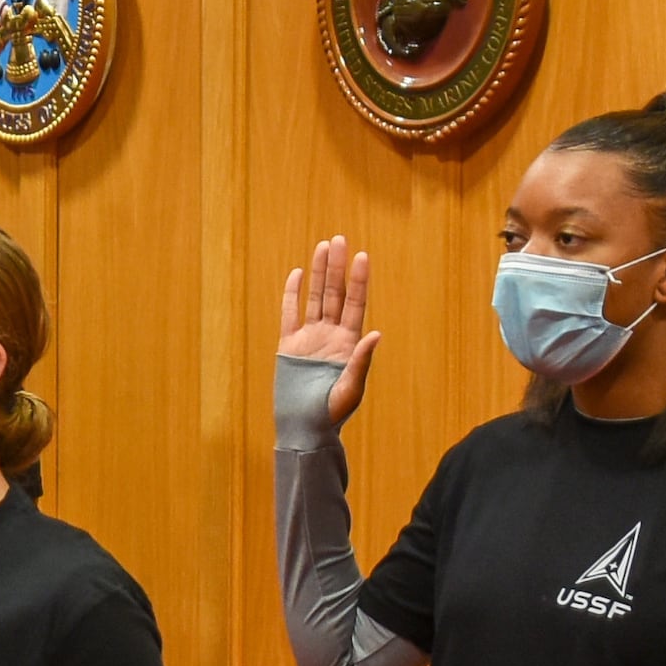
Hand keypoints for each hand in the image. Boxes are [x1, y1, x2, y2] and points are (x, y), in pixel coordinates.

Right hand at [276, 237, 379, 431]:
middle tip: (339, 239)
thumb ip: (361, 360)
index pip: (355, 303)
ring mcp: (309, 338)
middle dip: (337, 266)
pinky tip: (297, 274)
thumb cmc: (332, 412)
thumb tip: (375, 333)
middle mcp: (331, 334)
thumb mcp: (351, 388)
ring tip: (322, 246)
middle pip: (335, 293)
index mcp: (349, 342)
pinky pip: (290, 314)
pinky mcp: (289, 345)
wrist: (305, 426)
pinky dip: (292, 294)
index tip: (362, 256)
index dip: (359, 280)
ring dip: (319, 272)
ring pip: (314, 297)